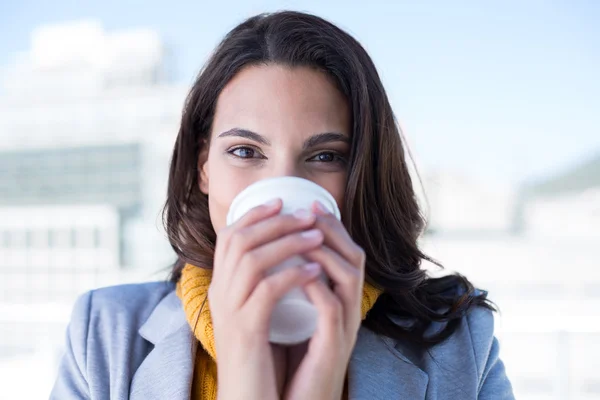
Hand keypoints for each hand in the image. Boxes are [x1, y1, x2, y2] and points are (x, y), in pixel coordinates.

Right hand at [209, 199, 324, 399]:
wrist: (247, 396)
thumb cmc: (258, 355)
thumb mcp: (253, 312)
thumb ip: (259, 284)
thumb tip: (280, 253)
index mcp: (221, 286)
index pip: (228, 237)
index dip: (253, 215)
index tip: (280, 202)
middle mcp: (219, 293)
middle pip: (239, 240)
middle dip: (275, 222)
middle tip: (306, 215)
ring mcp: (229, 311)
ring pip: (252, 259)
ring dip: (287, 242)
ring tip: (316, 236)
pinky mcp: (245, 330)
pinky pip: (267, 290)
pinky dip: (293, 274)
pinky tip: (315, 269)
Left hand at [284, 201, 365, 399]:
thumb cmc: (294, 357)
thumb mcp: (298, 314)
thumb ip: (295, 285)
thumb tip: (276, 251)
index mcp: (340, 299)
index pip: (345, 252)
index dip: (330, 226)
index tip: (306, 206)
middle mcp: (348, 309)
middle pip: (354, 257)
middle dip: (330, 230)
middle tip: (307, 212)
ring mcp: (344, 327)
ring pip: (348, 276)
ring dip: (324, 252)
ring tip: (300, 236)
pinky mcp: (333, 345)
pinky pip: (331, 308)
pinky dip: (316, 286)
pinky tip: (297, 274)